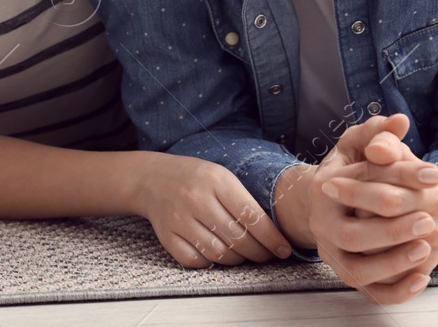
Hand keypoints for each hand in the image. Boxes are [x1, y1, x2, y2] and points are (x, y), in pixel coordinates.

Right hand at [135, 152, 291, 268]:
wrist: (153, 179)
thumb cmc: (194, 177)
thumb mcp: (222, 176)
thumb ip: (244, 198)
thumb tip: (273, 230)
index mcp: (216, 180)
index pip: (251, 215)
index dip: (271, 238)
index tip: (284, 249)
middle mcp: (197, 200)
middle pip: (238, 238)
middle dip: (259, 252)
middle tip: (268, 255)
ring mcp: (180, 220)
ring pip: (219, 253)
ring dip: (239, 259)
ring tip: (246, 255)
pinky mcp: (168, 237)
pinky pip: (197, 260)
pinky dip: (212, 262)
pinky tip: (219, 254)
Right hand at [277, 115, 437, 303]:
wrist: (327, 202)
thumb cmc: (349, 168)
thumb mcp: (357, 142)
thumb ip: (378, 131)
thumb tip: (400, 122)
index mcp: (325, 187)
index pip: (362, 185)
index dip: (401, 177)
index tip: (434, 175)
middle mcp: (323, 225)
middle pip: (353, 235)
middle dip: (392, 230)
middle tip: (428, 220)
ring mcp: (333, 254)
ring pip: (358, 270)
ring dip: (393, 263)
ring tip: (425, 248)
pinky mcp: (348, 274)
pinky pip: (371, 292)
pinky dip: (397, 290)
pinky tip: (422, 278)